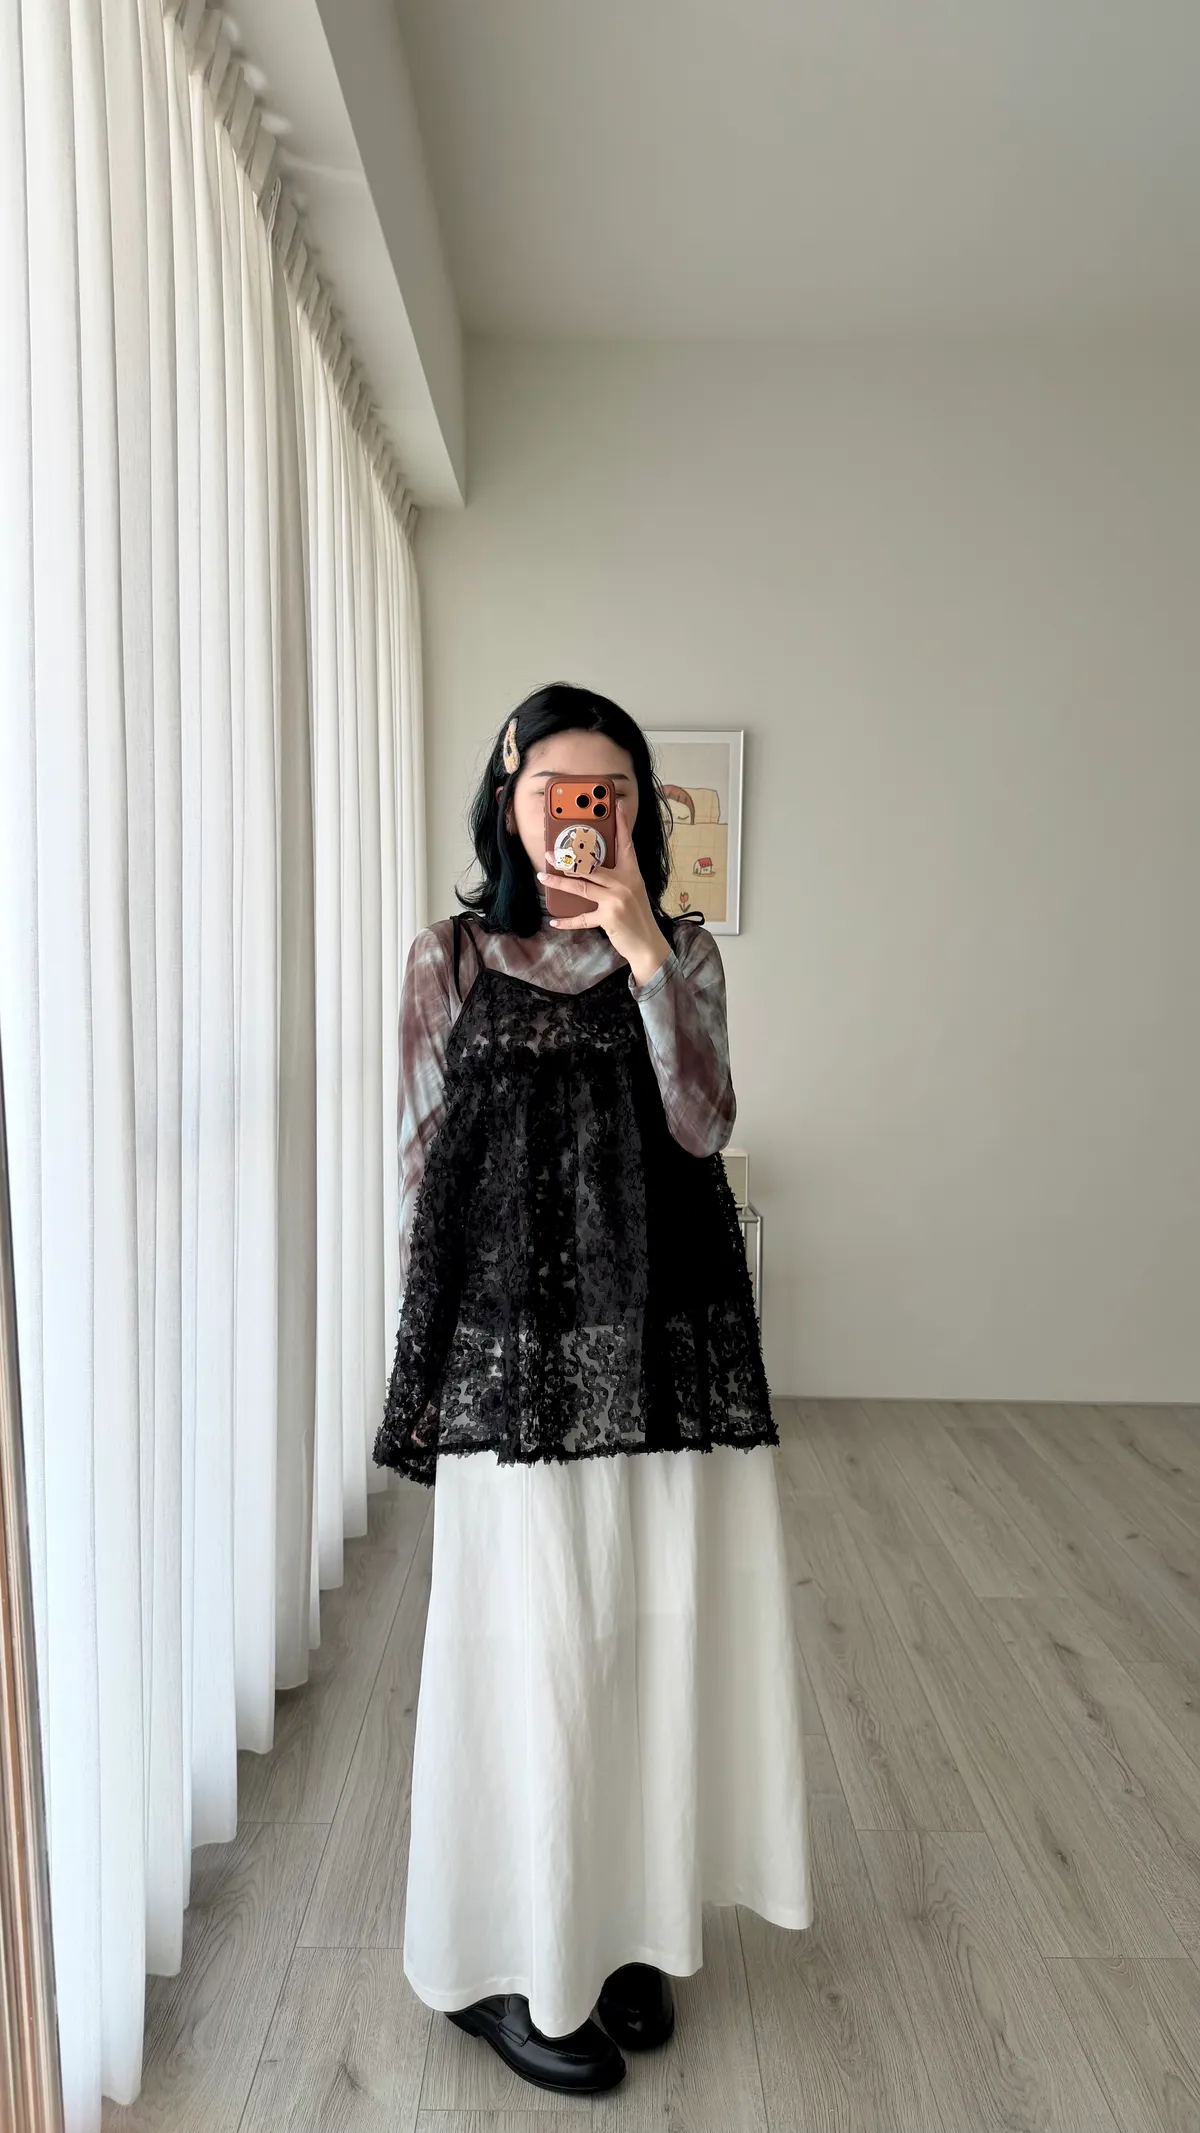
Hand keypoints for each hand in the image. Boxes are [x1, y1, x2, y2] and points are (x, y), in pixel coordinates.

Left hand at [537, 801, 671, 988]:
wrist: (648, 944)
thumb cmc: (637, 916)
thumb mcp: (632, 891)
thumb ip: (615, 879)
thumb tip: (588, 870)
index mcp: (632, 873)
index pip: (626, 844)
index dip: (621, 824)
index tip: (616, 806)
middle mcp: (625, 883)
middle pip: (592, 865)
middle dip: (568, 859)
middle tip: (550, 854)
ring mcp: (616, 899)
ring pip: (581, 886)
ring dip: (559, 882)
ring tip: (543, 877)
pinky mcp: (609, 917)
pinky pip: (582, 918)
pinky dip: (567, 921)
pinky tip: (554, 920)